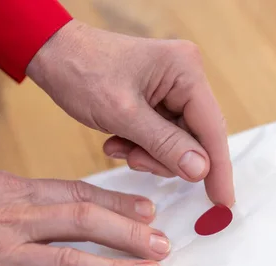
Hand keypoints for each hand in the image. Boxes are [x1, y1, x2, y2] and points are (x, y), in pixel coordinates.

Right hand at [0, 166, 168, 265]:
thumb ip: (18, 190)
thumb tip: (47, 194)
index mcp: (16, 191)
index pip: (79, 194)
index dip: (119, 202)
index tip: (149, 210)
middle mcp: (16, 222)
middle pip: (84, 225)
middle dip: (129, 235)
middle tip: (162, 246)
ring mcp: (1, 257)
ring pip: (67, 263)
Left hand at [26, 20, 234, 206]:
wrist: (52, 54)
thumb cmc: (81, 71)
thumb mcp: (123, 114)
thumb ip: (165, 144)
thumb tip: (201, 170)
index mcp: (185, 70)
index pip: (212, 128)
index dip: (218, 169)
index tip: (223, 201)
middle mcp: (185, 78)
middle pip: (195, 138)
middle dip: (165, 157)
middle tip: (135, 159)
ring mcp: (173, 90)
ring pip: (177, 143)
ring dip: (148, 154)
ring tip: (120, 146)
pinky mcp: (159, 100)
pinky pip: (162, 137)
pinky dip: (140, 146)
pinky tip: (117, 140)